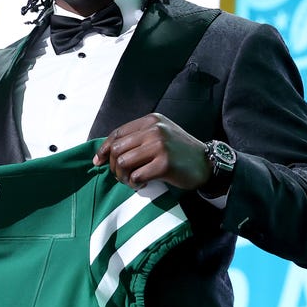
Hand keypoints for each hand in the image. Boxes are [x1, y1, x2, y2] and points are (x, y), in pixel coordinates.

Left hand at [93, 113, 211, 190]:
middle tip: (121, 177)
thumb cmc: (180, 152)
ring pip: (123, 163)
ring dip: (123, 177)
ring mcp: (160, 146)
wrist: (207, 163)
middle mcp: (154, 130)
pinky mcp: (165, 163)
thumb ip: (138, 138)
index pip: (117, 134)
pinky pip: (136, 176)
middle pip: (117, 149)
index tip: (98, 162)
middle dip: (113, 167)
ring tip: (131, 181)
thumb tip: (106, 152)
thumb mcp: (160, 135)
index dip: (104, 149)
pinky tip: (142, 185)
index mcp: (151, 121)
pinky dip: (134, 184)